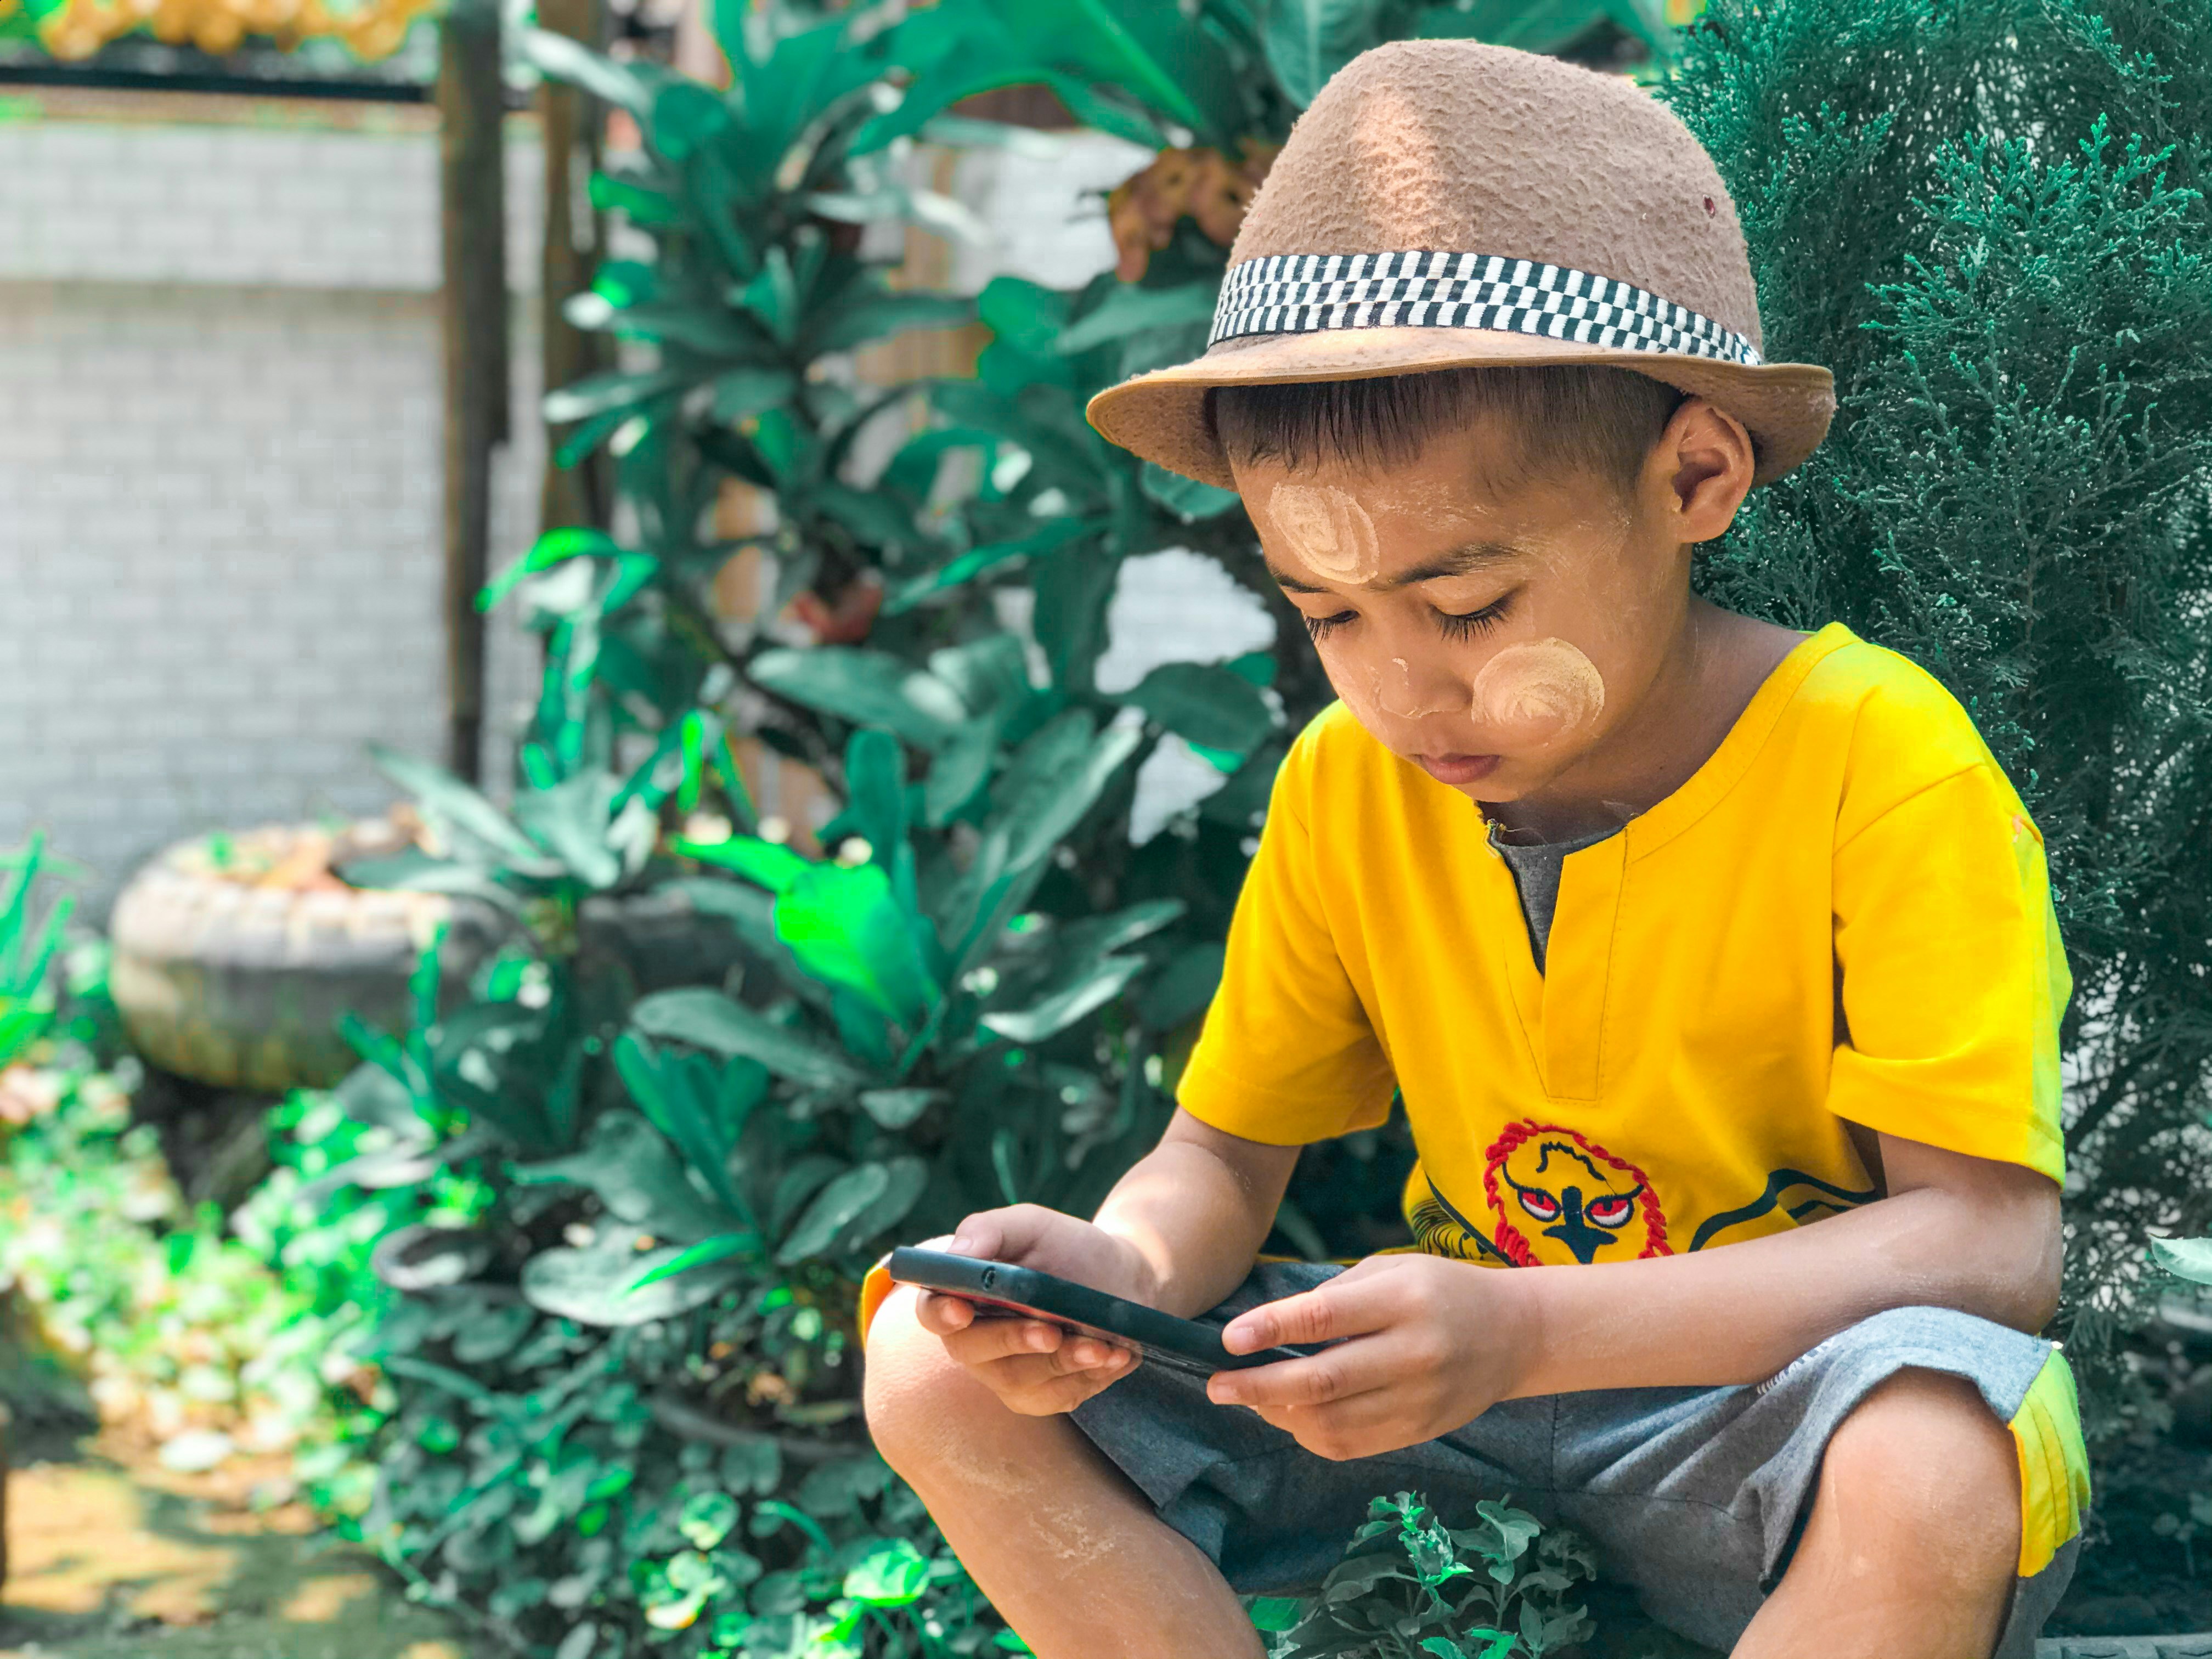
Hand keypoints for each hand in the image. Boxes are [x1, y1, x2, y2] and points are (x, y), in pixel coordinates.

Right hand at [910, 1204, 1156, 1416]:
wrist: (1122, 1279)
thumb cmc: (1068, 1248)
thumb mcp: (1033, 1226)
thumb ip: (990, 1231)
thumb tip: (957, 1254)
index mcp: (963, 1294)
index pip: (932, 1311)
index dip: (940, 1313)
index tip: (961, 1311)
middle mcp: (975, 1339)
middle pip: (971, 1351)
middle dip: (1012, 1340)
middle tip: (1051, 1332)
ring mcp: (1006, 1373)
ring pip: (1018, 1380)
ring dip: (1063, 1362)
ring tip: (1102, 1345)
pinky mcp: (1041, 1396)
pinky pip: (1055, 1398)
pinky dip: (1088, 1377)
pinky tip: (1114, 1355)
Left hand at [1204, 1253, 1533, 1459]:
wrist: (1513, 1334)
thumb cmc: (1438, 1290)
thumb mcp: (1391, 1270)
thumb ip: (1334, 1299)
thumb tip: (1266, 1332)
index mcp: (1403, 1300)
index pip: (1324, 1319)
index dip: (1271, 1330)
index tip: (1227, 1339)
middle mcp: (1414, 1353)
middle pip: (1321, 1381)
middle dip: (1257, 1386)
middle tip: (1216, 1384)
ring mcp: (1418, 1400)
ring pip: (1331, 1423)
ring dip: (1277, 1414)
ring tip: (1248, 1397)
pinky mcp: (1418, 1431)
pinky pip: (1350, 1444)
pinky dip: (1308, 1434)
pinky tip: (1288, 1414)